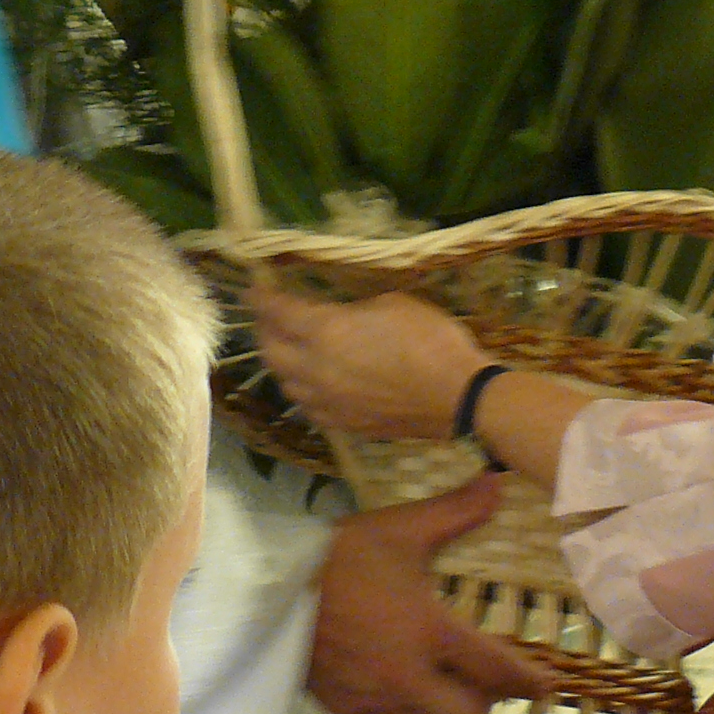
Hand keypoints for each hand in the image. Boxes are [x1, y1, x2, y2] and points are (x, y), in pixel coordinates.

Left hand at [253, 283, 484, 440]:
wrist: (458, 396)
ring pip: (284, 383)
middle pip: (271, 351)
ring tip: (286, 349)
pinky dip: (301, 390)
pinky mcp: (342, 424)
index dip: (262, 298)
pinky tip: (310, 383)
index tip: (254, 288)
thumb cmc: (430, 339)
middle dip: (264, 330)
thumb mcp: (391, 303)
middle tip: (268, 317)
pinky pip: (307, 406)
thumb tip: (340, 317)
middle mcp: (315, 370)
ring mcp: (326, 402)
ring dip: (280, 363)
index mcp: (326, 332)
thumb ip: (353, 310)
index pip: (278, 312)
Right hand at [307, 478, 555, 713]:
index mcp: (430, 634)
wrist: (266, 586)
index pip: (496, 672)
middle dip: (482, 701)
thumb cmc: (339, 554)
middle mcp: (407, 676)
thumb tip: (497, 482)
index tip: (547, 688)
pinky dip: (396, 700)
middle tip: (483, 676)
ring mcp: (371, 696)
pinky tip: (389, 671)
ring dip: (442, 707)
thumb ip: (455, 512)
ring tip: (441, 678)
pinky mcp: (340, 704)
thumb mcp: (401, 528)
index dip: (528, 682)